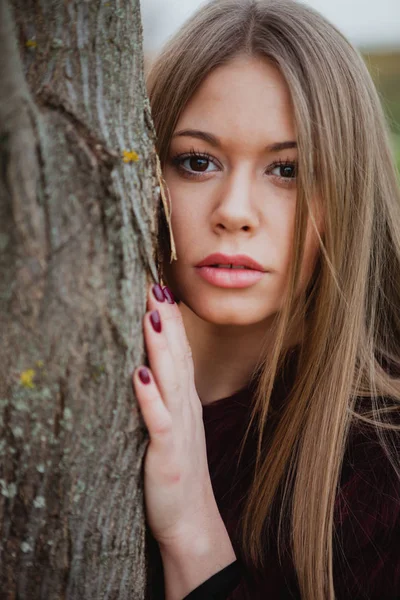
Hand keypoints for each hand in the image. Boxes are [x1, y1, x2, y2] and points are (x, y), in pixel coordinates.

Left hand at [132, 283, 218, 549]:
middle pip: (176, 356)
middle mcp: (185, 407)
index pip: (180, 351)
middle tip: (155, 286)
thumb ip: (166, 395)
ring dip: (160, 347)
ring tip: (151, 315)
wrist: (192, 519)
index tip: (159, 288)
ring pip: (169, 380)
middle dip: (166, 320)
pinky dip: (150, 397)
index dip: (171, 320)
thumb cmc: (178, 469)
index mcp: (185, 399)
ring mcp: (178, 428)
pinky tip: (140, 375)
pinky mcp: (167, 453)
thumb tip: (150, 365)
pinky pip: (158, 421)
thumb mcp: (175, 424)